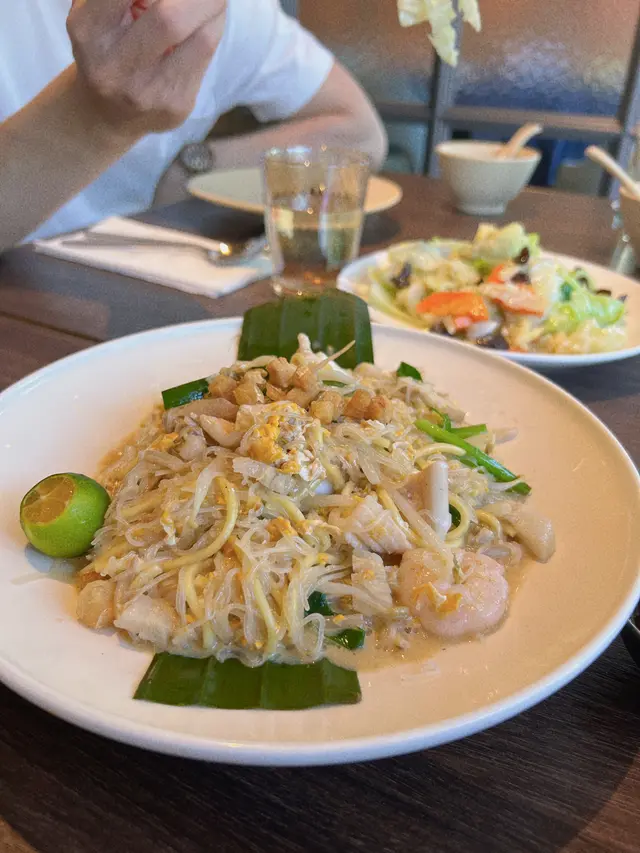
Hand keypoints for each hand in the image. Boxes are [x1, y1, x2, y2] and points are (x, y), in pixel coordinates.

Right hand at [67, 0, 225, 138]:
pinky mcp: (176, 105)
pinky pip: (207, 54)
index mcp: (88, 31)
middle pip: (170, 16)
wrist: (107, 112)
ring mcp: (148, 92)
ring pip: (201, 37)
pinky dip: (214, 25)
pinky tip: (209, 17)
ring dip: (214, 5)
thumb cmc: (107, 45)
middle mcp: (114, 67)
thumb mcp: (97, 11)